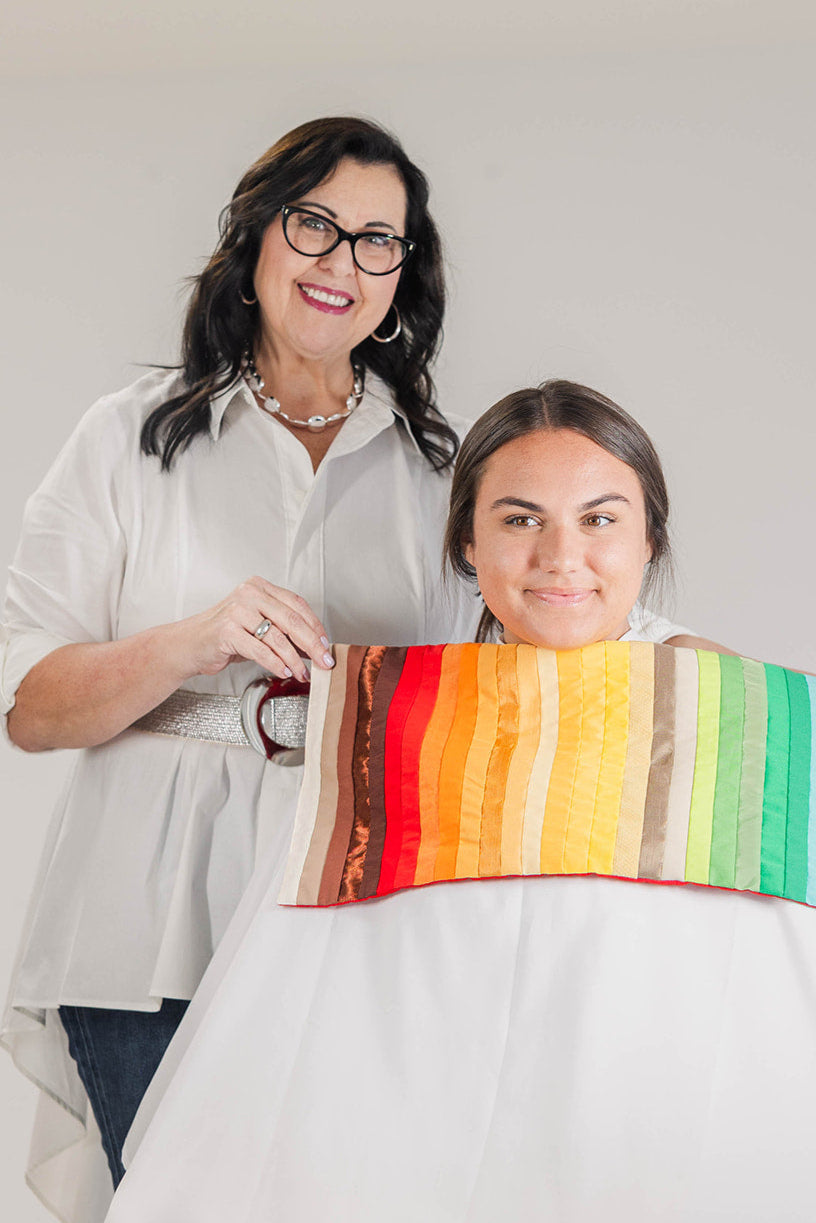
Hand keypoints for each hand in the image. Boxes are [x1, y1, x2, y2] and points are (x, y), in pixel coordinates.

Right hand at [180, 577, 333, 681]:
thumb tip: (314, 647)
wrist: (189, 645)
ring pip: (277, 636)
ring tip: (303, 673)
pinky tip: (284, 672)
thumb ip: (284, 632)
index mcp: (260, 587)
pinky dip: (275, 663)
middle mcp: (249, 594)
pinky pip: (260, 649)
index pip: (297, 604)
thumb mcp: (258, 628)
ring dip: (294, 659)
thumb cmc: (226, 636)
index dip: (315, 626)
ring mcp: (237, 610)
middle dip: (312, 644)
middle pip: (291, 619)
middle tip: (324, 661)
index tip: (325, 645)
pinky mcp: (227, 630)